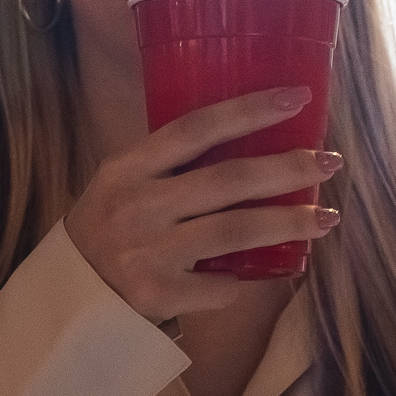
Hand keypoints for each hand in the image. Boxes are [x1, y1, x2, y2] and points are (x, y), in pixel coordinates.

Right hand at [64, 86, 342, 323]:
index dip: (249, 110)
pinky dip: (244, 279)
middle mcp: (138, 205)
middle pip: (228, 179)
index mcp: (127, 168)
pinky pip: (220, 285)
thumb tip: (250, 143)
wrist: (66, 298)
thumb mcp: (121, 186)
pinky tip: (264, 273)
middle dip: (286, 168)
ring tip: (327, 218)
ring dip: (288, 223)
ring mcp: (148, 252)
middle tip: (329, 161)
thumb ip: (167, 167)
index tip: (298, 98)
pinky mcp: (158, 295)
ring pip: (235, 231)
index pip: (195, 128)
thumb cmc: (105, 232)